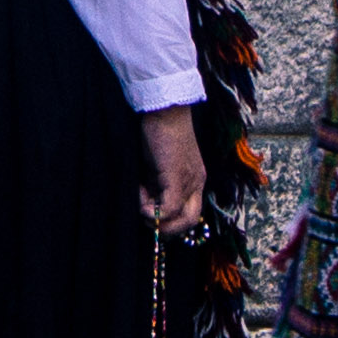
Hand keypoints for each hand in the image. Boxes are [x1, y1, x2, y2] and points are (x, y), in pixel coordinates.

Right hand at [137, 108, 206, 236]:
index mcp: (194, 178)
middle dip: (167, 228)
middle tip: (147, 221)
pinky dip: (153, 211)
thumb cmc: (157, 131)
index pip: (190, 212)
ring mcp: (189, 182)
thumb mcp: (157, 164)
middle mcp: (196, 183)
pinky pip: (169, 208)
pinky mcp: (177, 178)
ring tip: (140, 203)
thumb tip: (146, 206)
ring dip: (157, 218)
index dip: (171, 221)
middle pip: (190, 221)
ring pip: (181, 218)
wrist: (163, 109)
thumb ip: (155, 183)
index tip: (151, 215)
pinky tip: (141, 203)